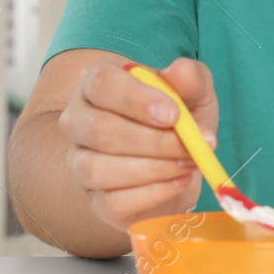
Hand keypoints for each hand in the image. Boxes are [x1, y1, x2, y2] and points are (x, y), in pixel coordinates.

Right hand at [57, 56, 219, 233]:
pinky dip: (152, 194)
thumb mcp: (195, 92)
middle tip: (192, 146)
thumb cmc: (180, 117)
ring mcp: (80, 163)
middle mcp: (78, 121)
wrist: (183, 160)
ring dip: (154, 168)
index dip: (137, 100)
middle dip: (154, 141)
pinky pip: (111, 202)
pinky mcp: (95, 201)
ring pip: (99, 169)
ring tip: (189, 163)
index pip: (100, 84)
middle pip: (100, 130)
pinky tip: (179, 182)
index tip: (173, 115)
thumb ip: (190, 78)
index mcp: (97, 83)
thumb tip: (180, 70)